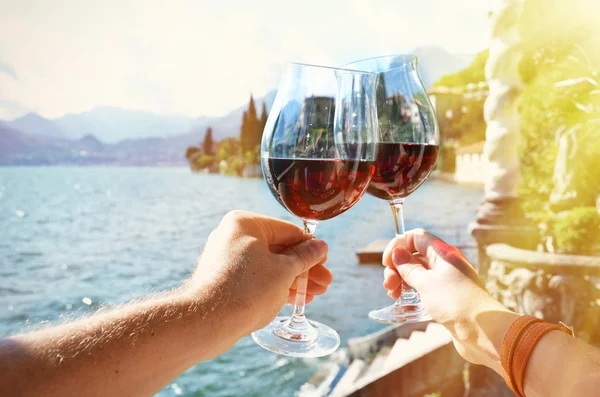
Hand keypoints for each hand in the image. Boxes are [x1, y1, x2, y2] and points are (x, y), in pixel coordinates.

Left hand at [185, 210, 330, 336]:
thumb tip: (320, 246)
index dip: (310, 248)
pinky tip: (297, 298)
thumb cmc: (246, 291)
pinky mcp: (225, 279)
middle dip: (304, 269)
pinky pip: (257, 278)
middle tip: (325, 282)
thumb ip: (304, 257)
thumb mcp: (284, 271)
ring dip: (294, 280)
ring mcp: (228, 259)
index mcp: (245, 224)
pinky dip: (276, 286)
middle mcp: (234, 236)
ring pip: (270, 266)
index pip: (288, 231)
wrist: (207, 322)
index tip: (325, 261)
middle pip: (280, 250)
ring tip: (314, 294)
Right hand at [382, 229, 514, 367]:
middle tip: (389, 285)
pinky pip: (423, 291)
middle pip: (414, 257)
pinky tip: (404, 306)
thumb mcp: (426, 283)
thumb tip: (397, 253)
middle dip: (397, 268)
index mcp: (443, 254)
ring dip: (401, 282)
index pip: (416, 237)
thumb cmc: (455, 302)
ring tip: (393, 296)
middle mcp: (444, 265)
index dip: (399, 245)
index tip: (388, 262)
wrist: (483, 331)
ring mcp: (445, 282)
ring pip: (417, 275)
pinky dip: (411, 295)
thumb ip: (409, 268)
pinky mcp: (445, 299)